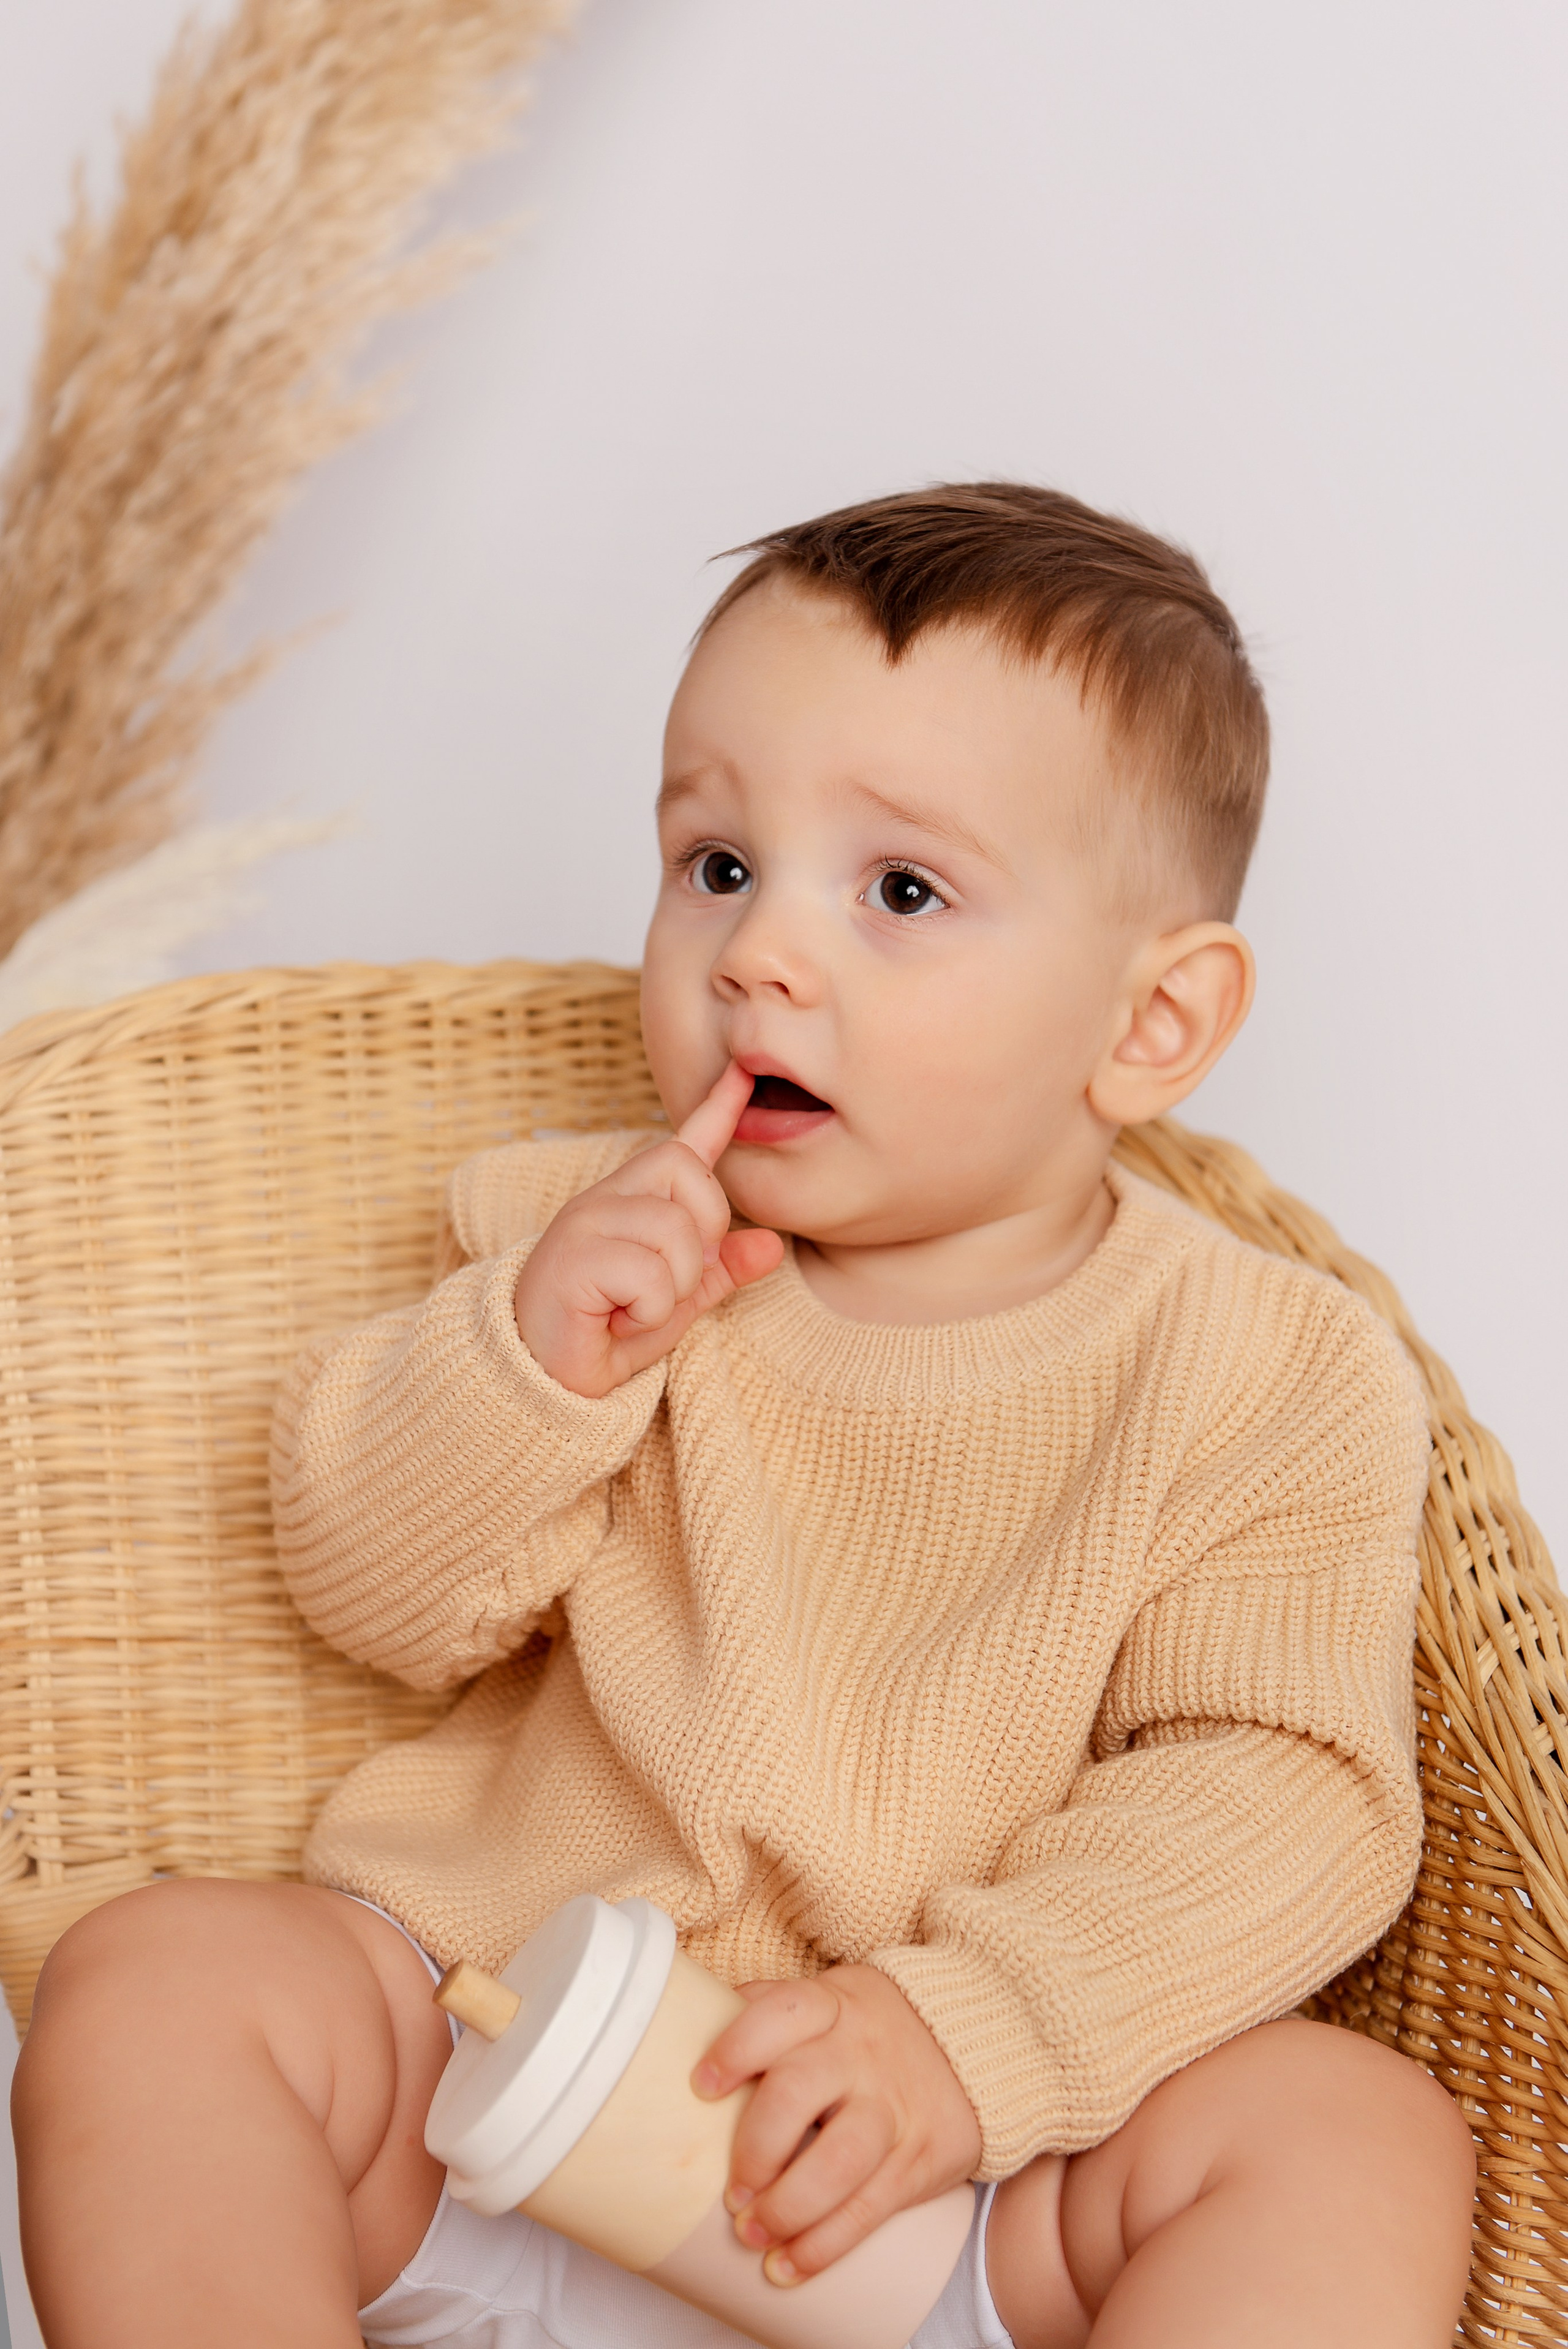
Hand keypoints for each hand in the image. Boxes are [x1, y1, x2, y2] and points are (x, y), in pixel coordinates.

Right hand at [513, 1063, 783, 1397]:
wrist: (545, 1379)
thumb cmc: (606, 1333)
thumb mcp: (678, 1301)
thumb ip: (720, 1270)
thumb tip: (772, 1245)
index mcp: (634, 1201)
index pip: (682, 1144)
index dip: (717, 1109)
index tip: (743, 1073)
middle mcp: (607, 1198)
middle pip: (689, 1172)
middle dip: (703, 1234)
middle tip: (669, 1282)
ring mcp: (586, 1222)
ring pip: (675, 1231)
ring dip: (675, 1286)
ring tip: (637, 1307)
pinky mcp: (573, 1256)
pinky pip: (651, 1275)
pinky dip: (650, 1311)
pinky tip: (619, 1319)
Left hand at [691, 1965, 982, 2283]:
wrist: (976, 2041)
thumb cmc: (869, 2027)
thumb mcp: (828, 1998)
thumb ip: (768, 2012)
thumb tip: (681, 2032)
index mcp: (828, 2006)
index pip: (778, 2013)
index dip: (736, 2048)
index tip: (702, 2086)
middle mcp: (857, 2053)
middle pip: (796, 2094)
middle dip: (755, 2149)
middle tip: (733, 2188)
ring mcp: (890, 2106)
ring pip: (838, 2159)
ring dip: (786, 2207)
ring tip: (754, 2231)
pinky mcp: (917, 2157)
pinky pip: (869, 2207)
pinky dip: (824, 2245)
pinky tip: (789, 2265)